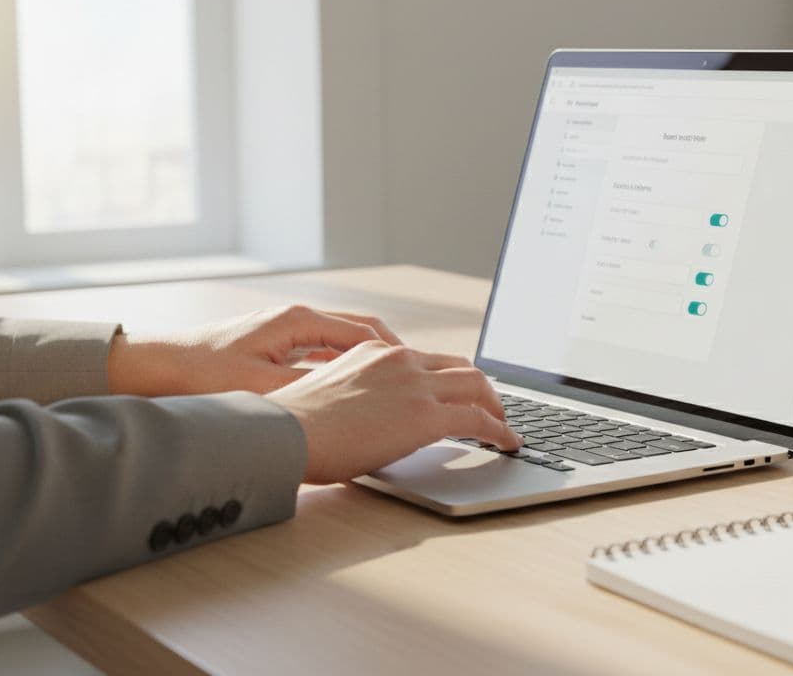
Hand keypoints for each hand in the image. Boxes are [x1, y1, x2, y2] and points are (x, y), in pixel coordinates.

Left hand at [107, 305, 401, 396]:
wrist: (155, 367)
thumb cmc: (202, 375)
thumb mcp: (262, 388)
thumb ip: (311, 389)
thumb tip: (355, 398)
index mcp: (299, 320)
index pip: (366, 331)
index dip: (398, 353)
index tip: (421, 373)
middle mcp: (296, 318)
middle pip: (363, 331)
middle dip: (394, 354)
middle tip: (419, 379)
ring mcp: (286, 330)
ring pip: (344, 342)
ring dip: (371, 361)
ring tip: (395, 387)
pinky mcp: (275, 346)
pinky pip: (325, 353)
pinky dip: (346, 368)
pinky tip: (354, 392)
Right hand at [264, 340, 520, 483]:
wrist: (285, 432)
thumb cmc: (293, 426)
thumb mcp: (328, 393)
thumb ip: (357, 395)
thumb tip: (365, 417)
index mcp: (375, 350)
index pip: (425, 358)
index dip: (448, 376)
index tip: (456, 390)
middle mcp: (400, 359)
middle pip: (459, 366)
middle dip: (480, 387)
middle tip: (490, 406)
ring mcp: (416, 384)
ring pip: (476, 385)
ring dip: (495, 406)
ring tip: (503, 425)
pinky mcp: (427, 414)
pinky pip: (479, 419)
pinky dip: (499, 430)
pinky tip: (507, 443)